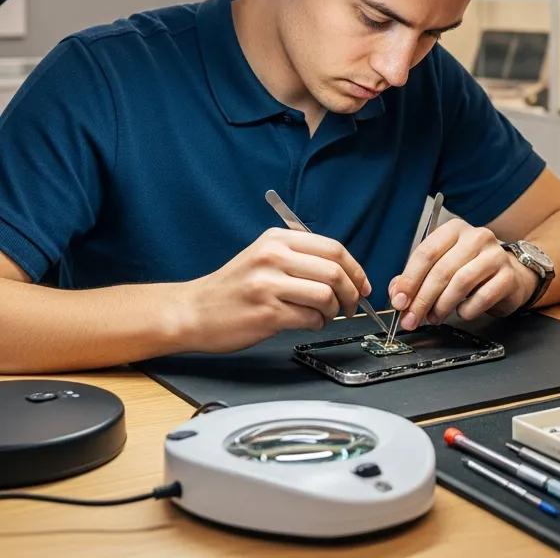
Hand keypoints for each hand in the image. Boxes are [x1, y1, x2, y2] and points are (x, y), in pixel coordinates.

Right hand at [175, 227, 371, 352]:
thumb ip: (300, 256)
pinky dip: (317, 324)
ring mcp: (268, 285)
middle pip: (334, 271)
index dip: (356, 269)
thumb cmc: (234, 287)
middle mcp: (273, 257)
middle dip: (352, 292)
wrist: (193, 311)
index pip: (333, 249)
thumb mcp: (264, 256)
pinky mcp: (266, 313)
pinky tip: (308, 323)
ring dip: (334, 311)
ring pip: (325, 296)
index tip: (363, 284)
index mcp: (277, 239)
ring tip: (325, 316)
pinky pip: (309, 318)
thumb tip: (346, 271)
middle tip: (351, 305)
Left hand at [388, 219, 536, 330]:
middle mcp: (476, 237)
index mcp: (454, 230)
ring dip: (442, 305)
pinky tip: (462, 312)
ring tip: (435, 317)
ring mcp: (495, 255)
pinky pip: (482, 297)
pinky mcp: (508, 275)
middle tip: (412, 318)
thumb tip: (397, 294)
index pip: (426, 253)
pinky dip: (467, 310)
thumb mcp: (442, 267)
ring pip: (461, 282)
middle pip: (442, 269)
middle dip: (422, 299)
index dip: (409, 279)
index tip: (399, 301)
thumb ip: (416, 278)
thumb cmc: (471, 270)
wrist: (511, 276)